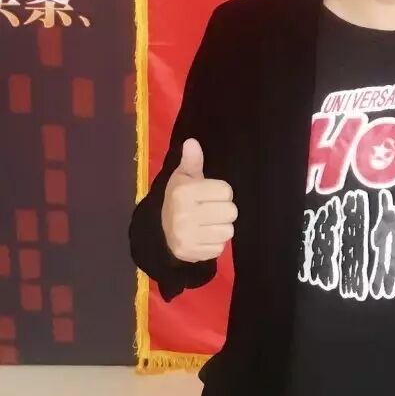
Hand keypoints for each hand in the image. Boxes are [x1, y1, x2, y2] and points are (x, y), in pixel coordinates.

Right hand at [161, 139, 236, 263]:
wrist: (161, 232)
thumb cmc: (179, 199)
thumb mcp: (183, 178)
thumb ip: (192, 161)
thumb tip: (192, 142)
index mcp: (184, 193)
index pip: (226, 191)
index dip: (221, 192)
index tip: (209, 194)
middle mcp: (184, 215)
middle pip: (231, 211)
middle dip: (223, 210)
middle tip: (210, 210)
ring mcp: (188, 236)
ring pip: (228, 231)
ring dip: (221, 227)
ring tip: (207, 223)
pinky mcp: (193, 253)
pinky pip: (220, 248)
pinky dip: (215, 243)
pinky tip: (203, 237)